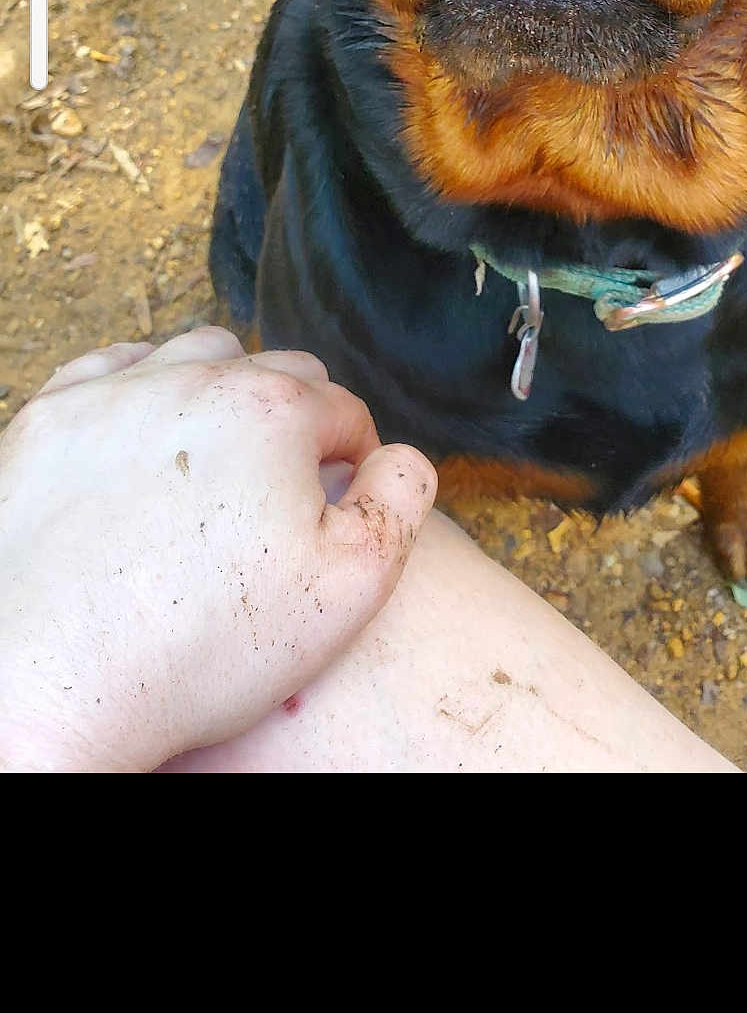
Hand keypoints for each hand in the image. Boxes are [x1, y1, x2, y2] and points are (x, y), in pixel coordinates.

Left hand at [0, 327, 435, 771]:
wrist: (49, 683)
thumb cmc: (202, 646)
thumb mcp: (348, 590)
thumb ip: (399, 503)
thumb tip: (405, 454)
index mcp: (274, 409)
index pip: (343, 410)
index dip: (353, 461)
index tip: (335, 510)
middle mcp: (193, 378)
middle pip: (273, 372)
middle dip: (293, 422)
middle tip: (278, 496)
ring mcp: (111, 392)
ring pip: (193, 358)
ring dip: (219, 396)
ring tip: (216, 466)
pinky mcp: (47, 419)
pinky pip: (110, 371)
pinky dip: (138, 393)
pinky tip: (144, 446)